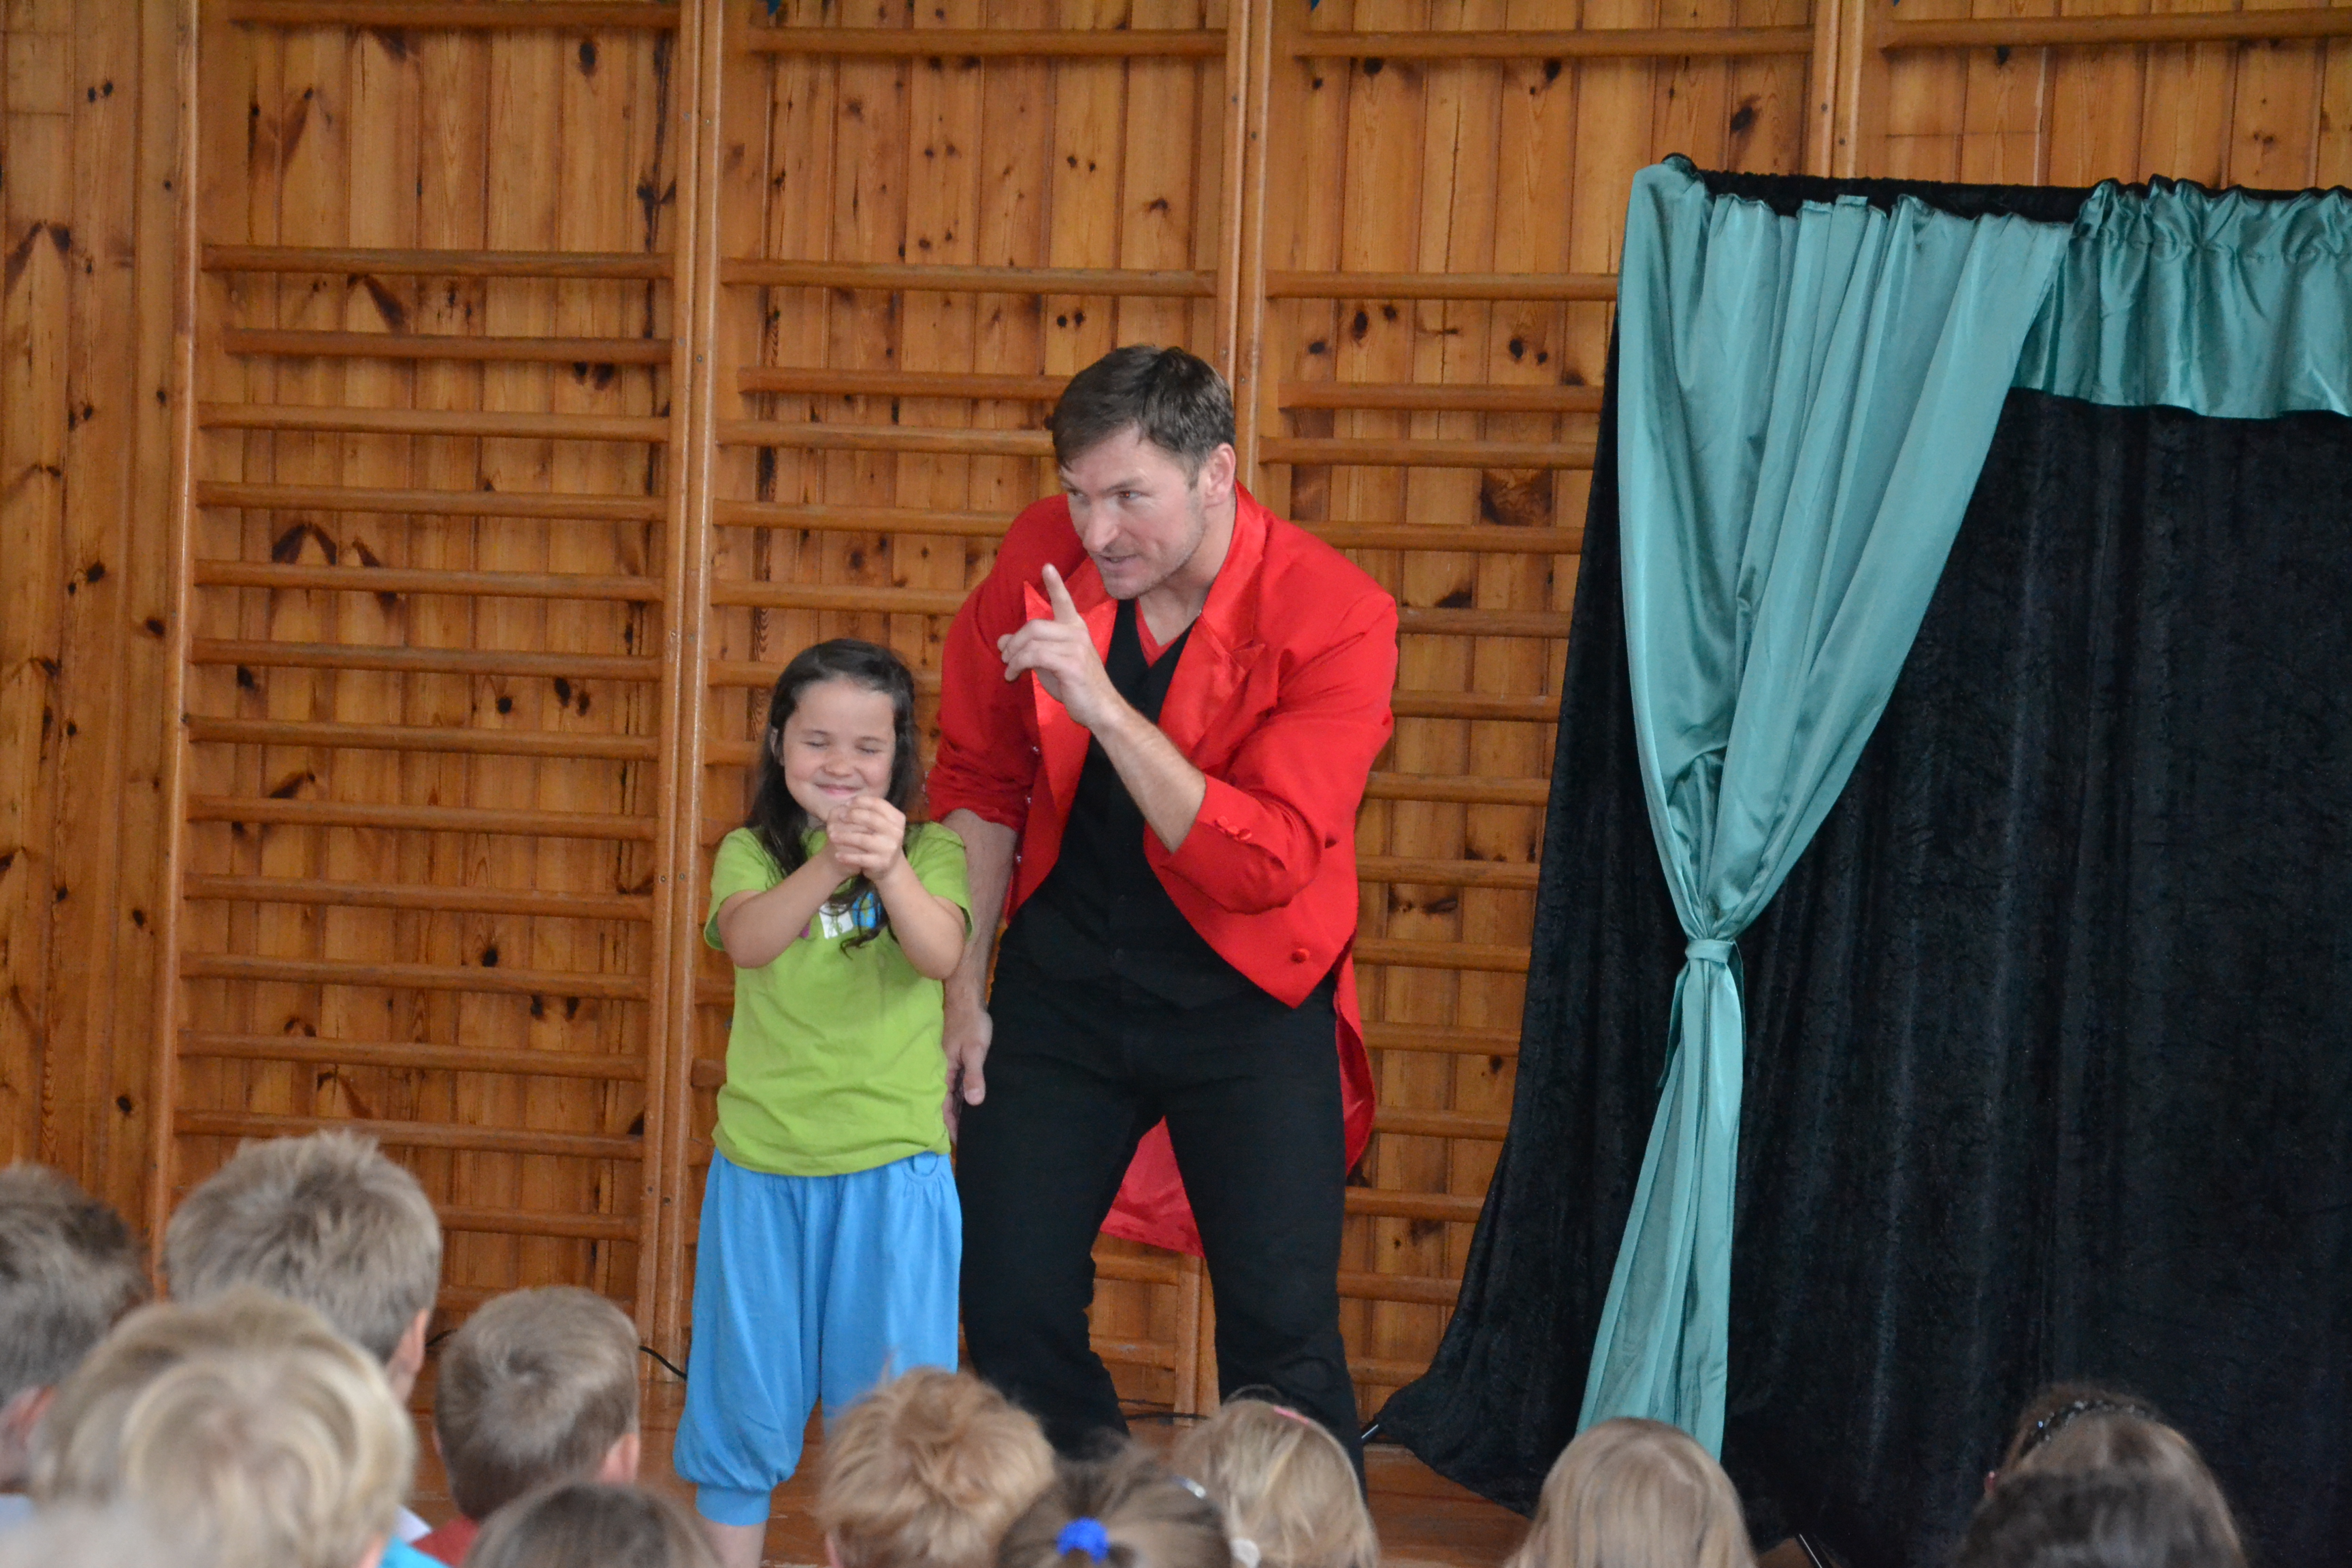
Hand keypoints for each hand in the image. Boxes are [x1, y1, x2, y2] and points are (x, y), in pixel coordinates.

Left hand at [826, 795, 906, 877]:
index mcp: (897, 819)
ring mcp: (890, 848)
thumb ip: (869, 811)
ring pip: (862, 839)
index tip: (847, 803)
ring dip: (844, 837)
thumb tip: (847, 804)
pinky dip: (847, 857)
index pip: (878, 804)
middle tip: (839, 817)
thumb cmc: (880, 839)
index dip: (861, 801)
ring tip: (831, 836)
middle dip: (852, 816)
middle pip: (870, 819)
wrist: (890, 866)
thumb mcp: (881, 824)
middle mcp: (896, 832)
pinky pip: (860, 858)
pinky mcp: (882, 862)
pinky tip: (837, 855)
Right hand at [942, 987, 992, 1134]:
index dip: (951, 1124)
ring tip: (968, 1126)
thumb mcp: (975, 1050)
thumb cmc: (972, 1024)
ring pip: (951, 1092)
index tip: (958, 1142)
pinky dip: (961, 1094)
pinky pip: (956, 1082)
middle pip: (946, 1102)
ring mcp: (949, 1064)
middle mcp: (944, 1071)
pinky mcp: (956, 1058)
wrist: (966, 999)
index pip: (945, 1106)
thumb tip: (974, 1101)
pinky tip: (969, 1100)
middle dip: (953, 1121)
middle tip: (964, 1140)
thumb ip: (974, 1075)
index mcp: (945, 1072)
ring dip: (957, 1108)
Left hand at [997, 564, 1122, 730]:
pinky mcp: (1071, 664)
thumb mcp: (1049, 663)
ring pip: (1032, 641)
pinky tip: (1013, 675)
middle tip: (1005, 657)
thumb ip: (1029, 649)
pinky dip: (1018, 665)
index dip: (1055, 584)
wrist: (1100, 709)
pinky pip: (1035, 656)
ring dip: (1013, 656)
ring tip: (1009, 669)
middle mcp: (1077, 633)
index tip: (1047, 566)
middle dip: (1015, 642)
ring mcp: (1076, 648)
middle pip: (1034, 625)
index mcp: (1075, 628)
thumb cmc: (1076, 685)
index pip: (1064, 601)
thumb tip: (1002, 640)